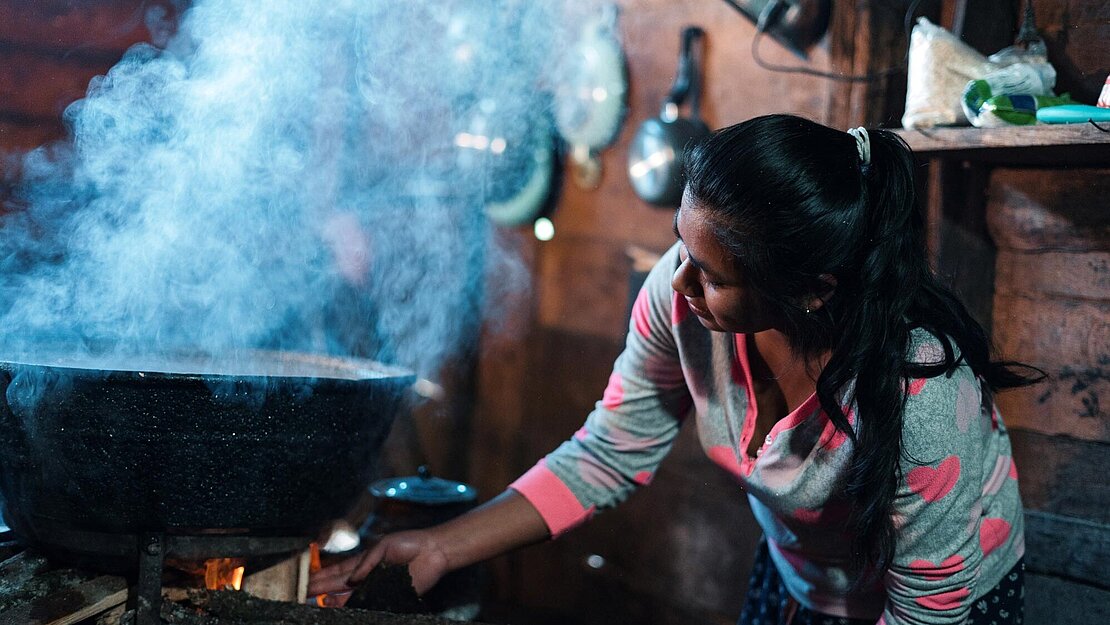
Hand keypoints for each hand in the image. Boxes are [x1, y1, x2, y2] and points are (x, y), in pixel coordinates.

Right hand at [308, 529, 449, 605]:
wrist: (432, 551)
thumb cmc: (409, 543)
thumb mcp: (383, 547)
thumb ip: (366, 563)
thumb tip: (351, 581)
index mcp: (364, 561)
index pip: (338, 571)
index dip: (322, 576)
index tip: (306, 581)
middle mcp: (367, 576)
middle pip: (339, 586)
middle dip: (320, 589)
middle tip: (303, 594)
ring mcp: (376, 587)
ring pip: (349, 598)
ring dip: (333, 601)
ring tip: (317, 604)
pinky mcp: (388, 596)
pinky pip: (369, 604)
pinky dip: (354, 607)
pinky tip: (340, 609)